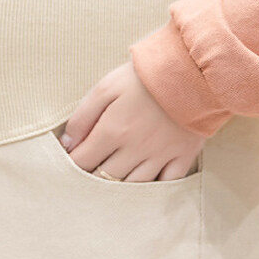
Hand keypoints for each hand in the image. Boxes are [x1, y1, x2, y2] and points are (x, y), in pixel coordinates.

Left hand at [58, 61, 204, 181]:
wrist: (192, 68)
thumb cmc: (144, 76)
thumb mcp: (105, 88)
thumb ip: (82, 117)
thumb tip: (67, 144)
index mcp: (112, 131)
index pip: (83, 161)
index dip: (72, 165)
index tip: (70, 163)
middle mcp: (134, 149)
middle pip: (106, 178)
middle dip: (91, 180)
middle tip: (87, 176)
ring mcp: (160, 155)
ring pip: (133, 186)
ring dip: (119, 188)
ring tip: (112, 183)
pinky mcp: (183, 156)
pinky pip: (166, 184)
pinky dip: (154, 189)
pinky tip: (145, 186)